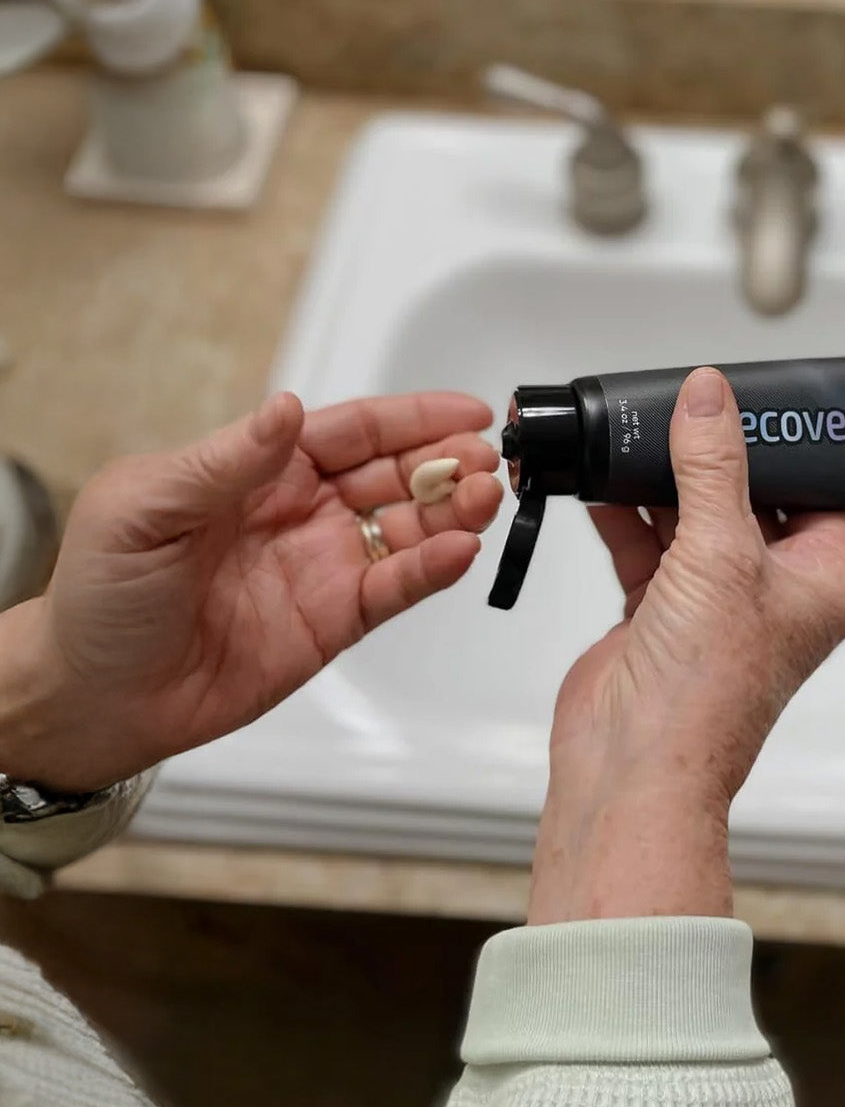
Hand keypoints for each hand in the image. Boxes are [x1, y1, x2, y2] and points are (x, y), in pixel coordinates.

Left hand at [0, 391, 502, 790]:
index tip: (466, 411)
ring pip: (409, 529)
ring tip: (486, 500)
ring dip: (453, 512)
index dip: (413, 418)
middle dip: (447, 463)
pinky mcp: (336, 621)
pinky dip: (433, 569)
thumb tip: (285, 409)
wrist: (95, 697)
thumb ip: (225, 460)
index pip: (353, 431)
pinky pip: (396, 588)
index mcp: (259, 470)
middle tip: (486, 460)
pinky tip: (460, 551)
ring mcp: (324, 567)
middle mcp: (303, 513)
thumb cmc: (101, 596)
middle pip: (395, 475)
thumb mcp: (145, 507)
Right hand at [530, 367, 844, 923]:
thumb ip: (711, 467)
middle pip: (747, 498)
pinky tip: (600, 480)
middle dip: (711, 455)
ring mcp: (712, 604)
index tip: (755, 400)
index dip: (790, 445)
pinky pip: (646, 545)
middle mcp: (772, 593)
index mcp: (821, 582)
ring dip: (660, 480)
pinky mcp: (659, 613)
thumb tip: (709, 398)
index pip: (819, 491)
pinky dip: (624, 514)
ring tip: (633, 431)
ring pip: (690, 518)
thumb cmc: (704, 693)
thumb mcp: (720, 554)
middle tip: (687, 404)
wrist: (632, 765)